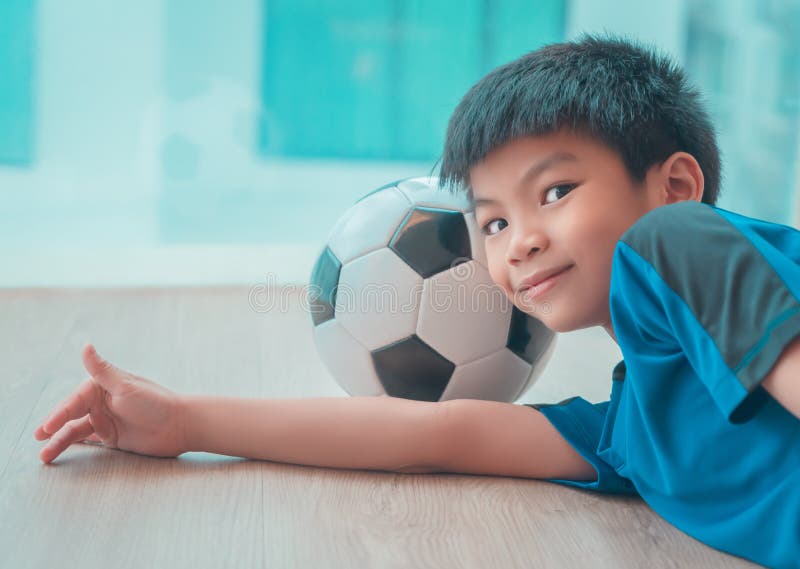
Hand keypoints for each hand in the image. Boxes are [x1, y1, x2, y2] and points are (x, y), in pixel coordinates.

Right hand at [34, 344, 187, 463]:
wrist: (180, 425)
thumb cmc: (156, 402)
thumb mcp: (126, 386)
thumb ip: (102, 370)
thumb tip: (86, 346)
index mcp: (103, 386)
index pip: (75, 400)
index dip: (60, 414)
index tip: (47, 427)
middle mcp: (102, 401)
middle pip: (71, 415)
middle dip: (54, 426)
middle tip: (39, 437)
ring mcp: (106, 419)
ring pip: (76, 430)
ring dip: (60, 440)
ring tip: (45, 455)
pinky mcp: (112, 436)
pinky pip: (88, 440)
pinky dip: (73, 445)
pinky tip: (59, 450)